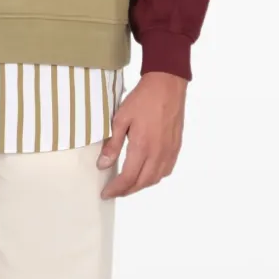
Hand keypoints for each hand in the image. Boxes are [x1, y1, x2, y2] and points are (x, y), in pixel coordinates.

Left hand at [98, 71, 186, 198]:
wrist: (167, 85)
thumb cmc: (143, 99)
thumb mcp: (120, 119)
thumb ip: (112, 144)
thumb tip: (103, 164)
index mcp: (142, 147)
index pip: (128, 178)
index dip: (116, 189)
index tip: (106, 193)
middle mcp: (158, 153)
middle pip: (142, 182)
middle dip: (127, 191)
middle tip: (115, 191)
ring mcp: (169, 151)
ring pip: (155, 179)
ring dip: (141, 185)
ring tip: (128, 185)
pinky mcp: (176, 147)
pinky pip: (166, 170)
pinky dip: (155, 177)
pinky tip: (147, 174)